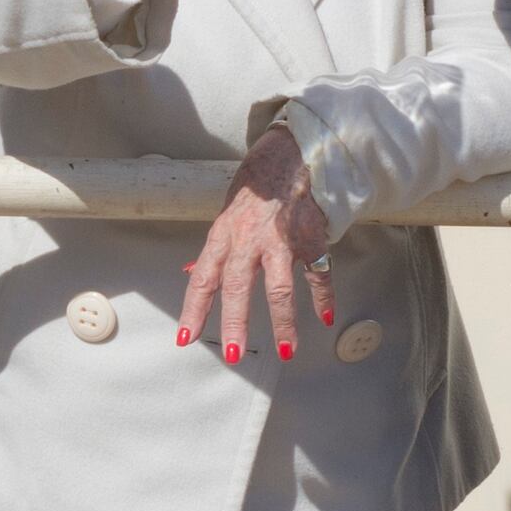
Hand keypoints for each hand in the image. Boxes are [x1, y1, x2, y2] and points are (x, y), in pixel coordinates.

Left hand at [177, 125, 335, 363]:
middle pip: (237, 286)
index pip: (203, 279)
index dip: (193, 309)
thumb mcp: (225, 217)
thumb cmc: (255, 189)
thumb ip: (213, 252)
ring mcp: (282, 240)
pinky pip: (318, 274)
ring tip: (285, 351)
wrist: (290, 155)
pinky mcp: (311, 238)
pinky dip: (324, 297)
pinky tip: (324, 317)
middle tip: (232, 355)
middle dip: (234, 323)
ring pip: (279, 286)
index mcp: (224, 236)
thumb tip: (191, 274)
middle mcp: (249, 240)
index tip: (185, 337)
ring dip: (283, 322)